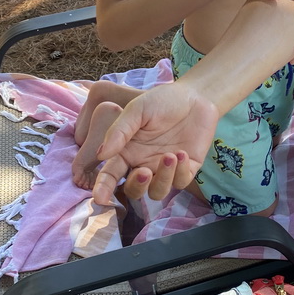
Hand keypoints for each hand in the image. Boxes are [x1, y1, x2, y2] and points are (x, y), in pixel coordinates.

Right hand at [91, 81, 219, 204]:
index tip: (99, 198)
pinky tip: (182, 153)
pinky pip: (180, 182)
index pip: (111, 175)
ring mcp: (165, 168)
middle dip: (137, 186)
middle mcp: (143, 163)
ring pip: (157, 192)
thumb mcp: (137, 110)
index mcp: (127, 151)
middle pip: (134, 190)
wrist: (195, 95)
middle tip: (144, 172)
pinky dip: (181, 172)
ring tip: (169, 156)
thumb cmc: (161, 100)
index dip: (103, 188)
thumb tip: (100, 154)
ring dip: (162, 179)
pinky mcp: (186, 168)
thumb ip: (119, 131)